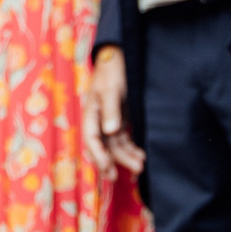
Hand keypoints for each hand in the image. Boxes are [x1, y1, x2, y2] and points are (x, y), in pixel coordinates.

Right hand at [85, 46, 145, 174]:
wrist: (117, 58)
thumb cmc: (111, 71)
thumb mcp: (110, 89)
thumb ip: (110, 110)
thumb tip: (110, 131)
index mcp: (90, 115)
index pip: (91, 140)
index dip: (99, 156)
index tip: (109, 168)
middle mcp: (98, 122)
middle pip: (104, 147)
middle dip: (116, 161)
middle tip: (128, 173)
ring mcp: (109, 122)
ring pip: (115, 146)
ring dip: (126, 157)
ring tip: (140, 166)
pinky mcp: (120, 120)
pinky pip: (123, 140)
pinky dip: (131, 148)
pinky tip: (141, 155)